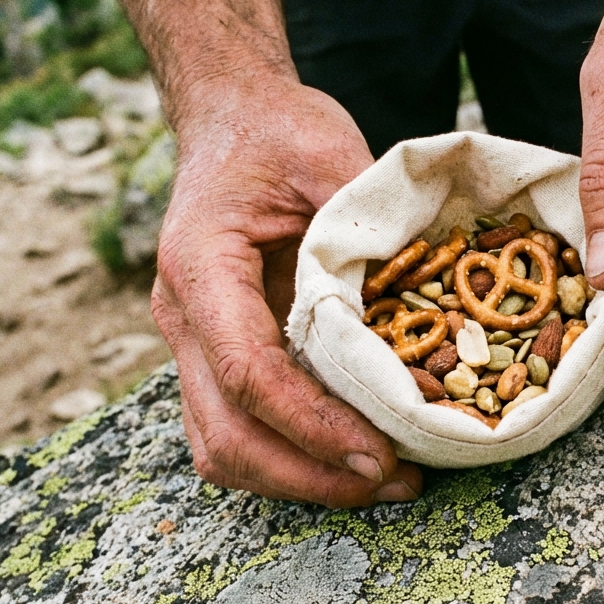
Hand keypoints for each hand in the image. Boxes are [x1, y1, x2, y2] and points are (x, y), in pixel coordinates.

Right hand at [152, 74, 422, 507]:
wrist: (232, 120)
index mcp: (200, 264)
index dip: (312, 425)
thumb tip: (421, 301)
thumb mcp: (328, 154)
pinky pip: (238, 428)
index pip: (246, 371)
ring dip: (298, 479)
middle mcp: (182, 314)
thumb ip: (363, 226)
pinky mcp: (217, 353)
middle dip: (307, 475)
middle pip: (225, 433)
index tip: (377, 453)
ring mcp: (192, 341)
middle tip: (391, 482)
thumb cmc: (277, 131)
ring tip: (381, 482)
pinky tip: (352, 456)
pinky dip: (291, 456)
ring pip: (223, 446)